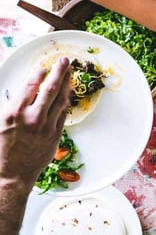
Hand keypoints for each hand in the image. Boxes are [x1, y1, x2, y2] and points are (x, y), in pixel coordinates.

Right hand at [0, 58, 70, 189]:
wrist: (11, 173)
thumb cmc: (1, 147)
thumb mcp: (0, 122)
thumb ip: (14, 104)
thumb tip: (25, 89)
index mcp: (14, 112)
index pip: (31, 85)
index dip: (40, 73)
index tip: (45, 66)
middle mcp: (32, 117)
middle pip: (51, 89)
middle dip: (60, 72)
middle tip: (66, 61)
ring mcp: (46, 126)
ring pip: (61, 100)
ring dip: (67, 85)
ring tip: (70, 74)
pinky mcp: (56, 135)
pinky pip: (63, 114)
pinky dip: (66, 101)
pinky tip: (68, 93)